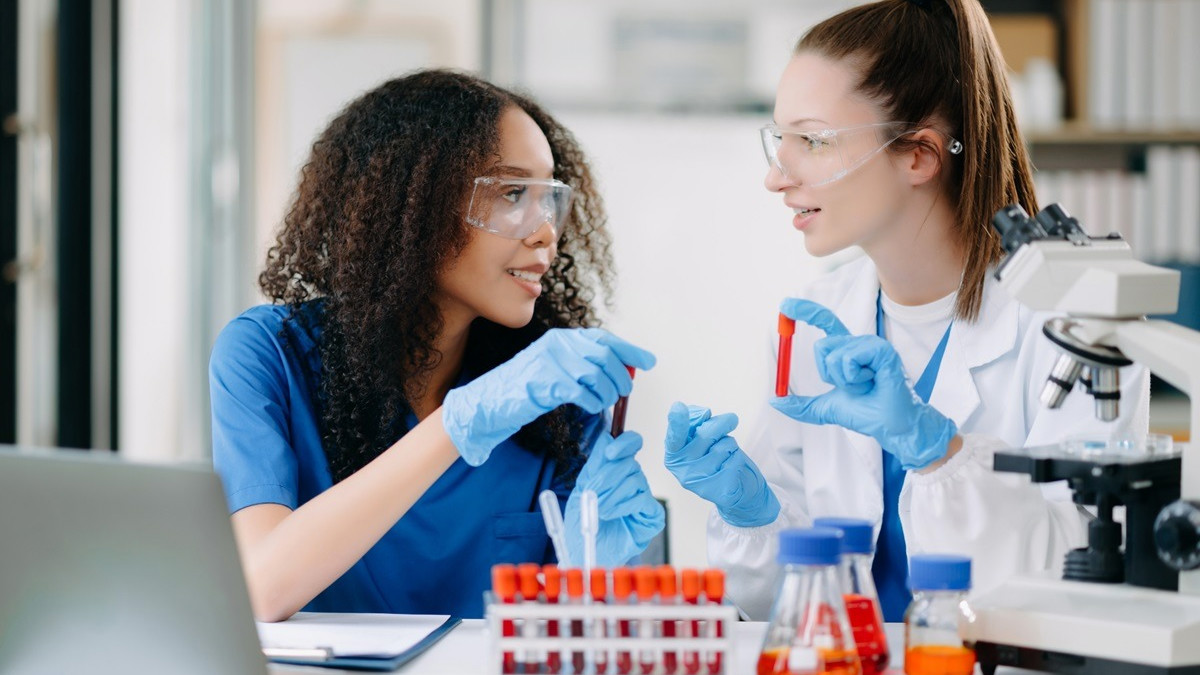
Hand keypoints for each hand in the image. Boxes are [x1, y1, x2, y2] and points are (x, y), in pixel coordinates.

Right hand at [443, 328, 654, 465]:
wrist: (490, 402)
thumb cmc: (527, 389)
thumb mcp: (557, 370)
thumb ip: (584, 366)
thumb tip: (623, 371)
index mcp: (562, 338)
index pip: (604, 339)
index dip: (630, 351)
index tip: (649, 362)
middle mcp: (557, 345)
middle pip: (604, 356)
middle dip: (621, 376)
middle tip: (624, 392)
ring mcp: (550, 362)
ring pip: (596, 374)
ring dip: (607, 392)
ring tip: (605, 403)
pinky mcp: (545, 383)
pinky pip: (581, 392)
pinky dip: (592, 402)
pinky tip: (590, 408)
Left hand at [564, 431, 664, 566]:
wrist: (585, 551)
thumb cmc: (583, 522)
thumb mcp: (582, 488)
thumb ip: (595, 464)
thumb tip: (607, 439)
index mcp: (616, 468)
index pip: (630, 443)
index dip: (624, 443)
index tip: (610, 453)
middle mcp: (632, 478)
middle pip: (628, 462)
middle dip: (606, 477)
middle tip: (592, 493)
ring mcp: (643, 495)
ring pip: (634, 480)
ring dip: (611, 494)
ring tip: (599, 509)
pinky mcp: (652, 514)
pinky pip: (642, 500)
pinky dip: (623, 505)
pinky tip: (610, 514)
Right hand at [663, 402, 779, 527]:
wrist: (738, 489)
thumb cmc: (717, 459)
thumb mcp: (700, 440)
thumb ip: (696, 424)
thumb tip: (703, 414)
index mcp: (674, 456)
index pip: (675, 437)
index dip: (677, 422)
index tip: (678, 407)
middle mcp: (684, 471)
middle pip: (706, 434)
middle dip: (721, 424)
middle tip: (730, 420)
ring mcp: (701, 484)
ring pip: (724, 445)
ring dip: (730, 445)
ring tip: (726, 456)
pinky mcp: (721, 491)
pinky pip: (736, 459)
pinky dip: (738, 458)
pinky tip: (732, 469)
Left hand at [770, 298, 956, 470]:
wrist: (889, 426)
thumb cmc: (866, 414)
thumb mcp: (825, 409)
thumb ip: (801, 405)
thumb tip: (775, 400)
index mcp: (847, 351)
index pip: (825, 323)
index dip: (805, 311)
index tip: (785, 303)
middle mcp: (858, 343)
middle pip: (822, 345)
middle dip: (828, 374)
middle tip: (850, 387)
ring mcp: (871, 344)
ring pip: (834, 356)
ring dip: (844, 381)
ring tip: (865, 386)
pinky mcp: (881, 349)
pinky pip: (849, 359)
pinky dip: (855, 378)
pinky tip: (873, 382)